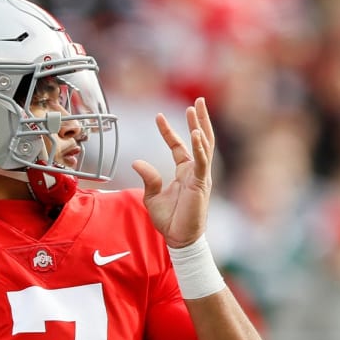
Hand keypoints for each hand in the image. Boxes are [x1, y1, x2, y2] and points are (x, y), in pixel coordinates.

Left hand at [131, 97, 213, 247]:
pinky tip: (195, 132)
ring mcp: (200, 176)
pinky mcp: (202, 184)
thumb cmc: (169, 221)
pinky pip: (202, 161)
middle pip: (199, 139)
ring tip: (197, 107)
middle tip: (198, 100)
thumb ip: (148, 177)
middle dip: (198, 119)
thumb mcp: (152, 196)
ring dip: (201, 125)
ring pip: (204, 145)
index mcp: (184, 173)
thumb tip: (136, 161)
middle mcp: (195, 171)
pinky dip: (199, 147)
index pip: (177, 146)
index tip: (157, 116)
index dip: (168, 131)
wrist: (179, 239)